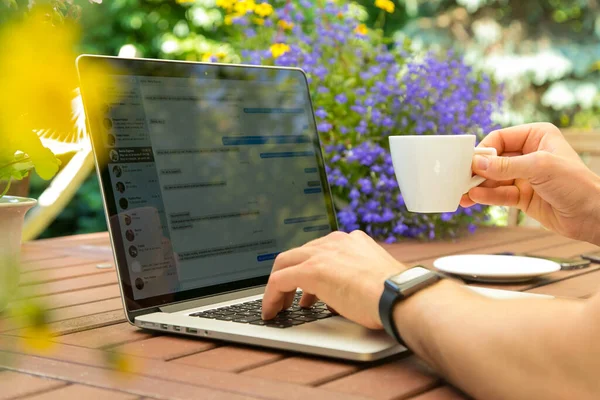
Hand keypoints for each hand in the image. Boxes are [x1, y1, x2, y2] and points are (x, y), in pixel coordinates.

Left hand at [261, 230, 405, 328]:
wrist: (399, 295)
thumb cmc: (394, 294)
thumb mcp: (372, 278)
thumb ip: (353, 280)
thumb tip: (336, 298)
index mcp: (351, 241)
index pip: (319, 250)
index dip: (309, 268)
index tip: (307, 288)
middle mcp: (335, 241)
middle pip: (298, 253)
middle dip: (290, 275)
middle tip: (288, 295)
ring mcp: (322, 253)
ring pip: (285, 263)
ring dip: (279, 286)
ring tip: (279, 305)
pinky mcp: (311, 270)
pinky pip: (279, 280)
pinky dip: (271, 296)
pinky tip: (271, 311)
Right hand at [460, 123, 599, 242]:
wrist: (593, 215)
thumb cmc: (576, 184)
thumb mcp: (539, 168)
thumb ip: (505, 166)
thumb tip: (477, 163)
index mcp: (537, 136)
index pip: (500, 138)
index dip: (484, 150)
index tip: (470, 163)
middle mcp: (529, 153)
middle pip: (493, 159)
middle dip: (477, 170)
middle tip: (459, 179)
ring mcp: (525, 175)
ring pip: (494, 178)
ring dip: (478, 186)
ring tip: (462, 193)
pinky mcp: (522, 195)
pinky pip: (499, 193)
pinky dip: (487, 196)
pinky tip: (475, 198)